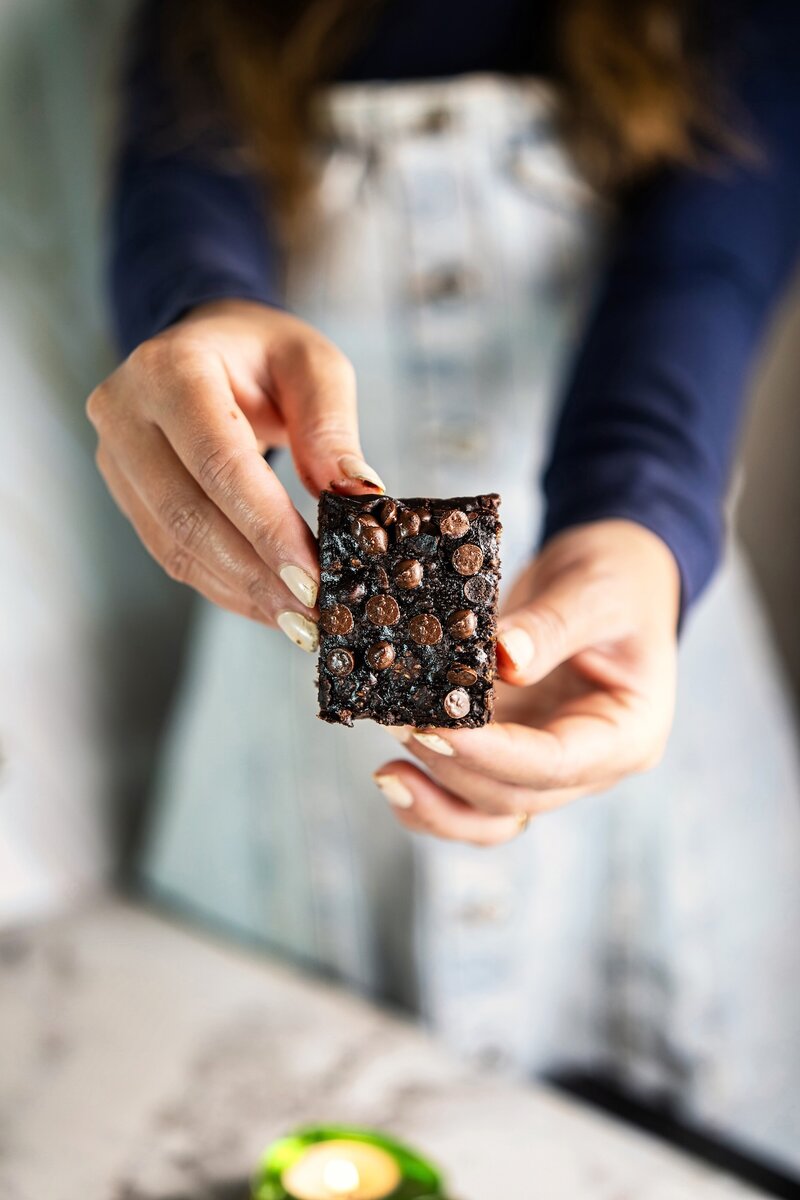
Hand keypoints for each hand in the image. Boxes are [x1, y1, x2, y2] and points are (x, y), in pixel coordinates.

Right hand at [87, 300, 383, 646]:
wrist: (210, 346)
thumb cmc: (265, 353)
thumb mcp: (313, 366)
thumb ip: (332, 428)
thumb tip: (358, 496)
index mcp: (170, 368)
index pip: (218, 461)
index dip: (265, 526)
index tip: (312, 576)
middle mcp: (125, 413)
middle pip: (188, 512)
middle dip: (255, 572)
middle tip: (312, 613)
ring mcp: (116, 458)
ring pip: (175, 544)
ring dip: (241, 590)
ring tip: (298, 621)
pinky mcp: (126, 495)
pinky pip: (172, 554)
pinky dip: (224, 586)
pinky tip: (269, 606)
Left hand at [374, 520, 679, 843]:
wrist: (613, 574)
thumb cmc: (619, 581)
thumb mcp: (596, 594)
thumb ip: (550, 628)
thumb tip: (503, 658)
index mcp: (626, 735)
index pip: (554, 764)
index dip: (490, 753)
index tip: (435, 727)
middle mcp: (589, 764)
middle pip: (514, 796)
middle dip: (452, 767)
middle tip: (399, 722)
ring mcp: (546, 765)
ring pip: (488, 815)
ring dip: (436, 802)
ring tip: (387, 773)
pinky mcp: (510, 753)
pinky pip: (470, 794)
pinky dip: (431, 793)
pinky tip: (394, 772)